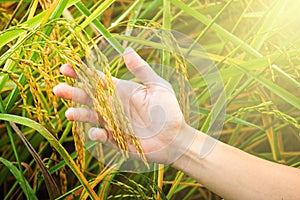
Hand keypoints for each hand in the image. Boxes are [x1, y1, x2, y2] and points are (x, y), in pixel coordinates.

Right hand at [53, 48, 194, 163]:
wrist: (175, 137)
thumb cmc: (169, 110)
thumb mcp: (157, 86)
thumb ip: (141, 70)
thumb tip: (126, 50)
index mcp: (121, 90)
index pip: (97, 79)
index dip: (81, 73)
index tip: (66, 67)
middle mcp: (114, 105)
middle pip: (89, 97)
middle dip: (73, 93)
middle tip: (57, 89)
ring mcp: (114, 123)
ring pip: (91, 117)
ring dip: (79, 114)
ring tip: (69, 113)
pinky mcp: (116, 139)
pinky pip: (102, 136)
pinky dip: (97, 134)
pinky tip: (97, 132)